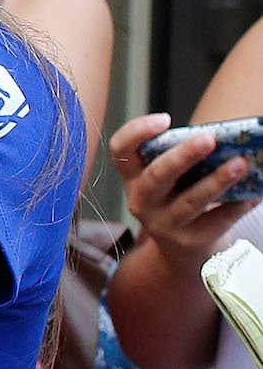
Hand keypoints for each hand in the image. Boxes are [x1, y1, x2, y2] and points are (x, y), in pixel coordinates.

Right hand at [111, 113, 258, 265]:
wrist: (182, 248)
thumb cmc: (178, 199)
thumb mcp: (168, 180)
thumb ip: (182, 159)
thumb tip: (226, 139)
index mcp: (132, 177)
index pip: (120, 149)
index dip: (137, 132)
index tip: (165, 119)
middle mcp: (141, 201)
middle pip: (156, 175)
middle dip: (183, 155)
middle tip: (210, 139)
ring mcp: (164, 224)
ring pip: (190, 200)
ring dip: (217, 180)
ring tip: (241, 164)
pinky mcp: (190, 240)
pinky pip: (217, 220)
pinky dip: (237, 204)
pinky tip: (253, 194)